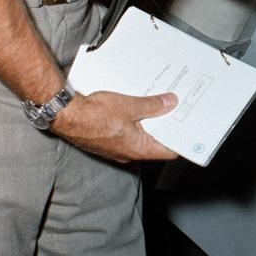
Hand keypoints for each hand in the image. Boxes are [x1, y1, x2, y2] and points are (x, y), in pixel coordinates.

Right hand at [51, 89, 180, 163]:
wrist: (65, 115)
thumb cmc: (95, 115)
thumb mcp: (130, 106)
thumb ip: (152, 105)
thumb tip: (171, 102)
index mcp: (138, 149)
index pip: (168, 151)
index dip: (181, 141)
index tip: (190, 129)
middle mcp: (128, 152)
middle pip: (155, 142)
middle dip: (166, 126)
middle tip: (177, 110)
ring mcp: (116, 147)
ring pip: (140, 137)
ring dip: (149, 123)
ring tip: (160, 105)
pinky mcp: (106, 139)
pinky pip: (126, 133)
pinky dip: (135, 122)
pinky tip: (137, 107)